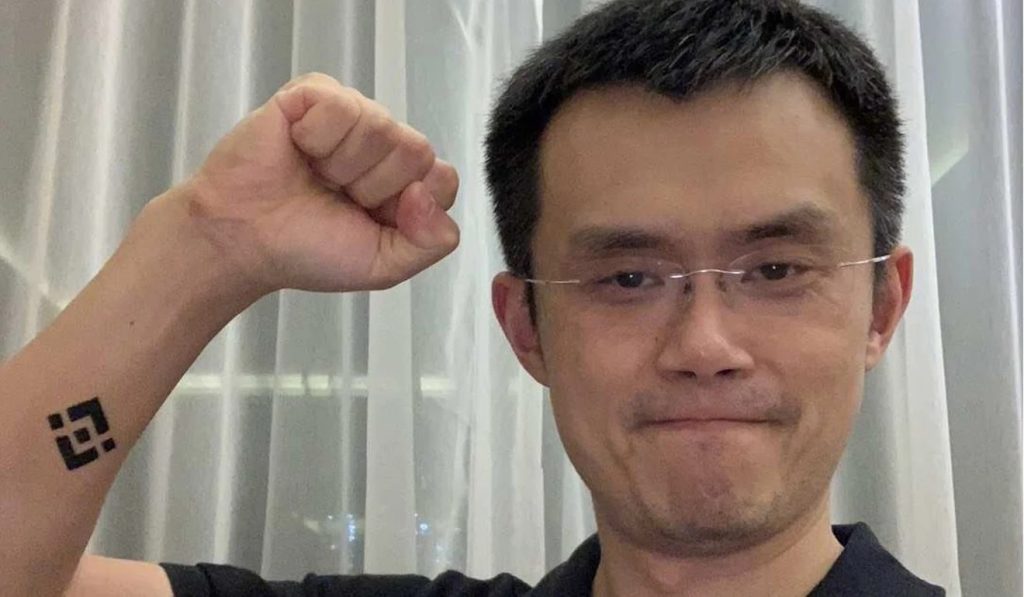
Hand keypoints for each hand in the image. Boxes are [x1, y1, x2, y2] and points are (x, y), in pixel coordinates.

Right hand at [185, 72, 459, 293]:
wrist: (242, 239)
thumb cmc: (305, 248)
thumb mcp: (384, 264)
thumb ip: (432, 242)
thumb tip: (426, 193)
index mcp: (403, 180)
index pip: (443, 179)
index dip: (408, 207)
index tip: (368, 219)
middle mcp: (383, 142)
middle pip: (416, 151)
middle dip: (373, 187)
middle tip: (333, 197)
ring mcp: (352, 113)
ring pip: (382, 128)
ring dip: (341, 166)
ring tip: (312, 175)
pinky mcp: (314, 93)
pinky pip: (342, 108)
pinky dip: (316, 139)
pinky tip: (297, 149)